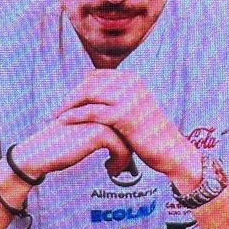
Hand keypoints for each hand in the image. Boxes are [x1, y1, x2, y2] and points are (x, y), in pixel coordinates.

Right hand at [12, 117, 131, 180]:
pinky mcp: (98, 131)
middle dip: (130, 148)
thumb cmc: (61, 144)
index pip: (126, 119)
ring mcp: (100, 117)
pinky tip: (109, 169)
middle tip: (121, 164)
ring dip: (125, 158)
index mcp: (96, 102)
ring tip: (116, 167)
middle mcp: (100, 106)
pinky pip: (122, 149)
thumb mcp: (86, 130)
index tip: (124, 154)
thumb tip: (130, 137)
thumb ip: (104, 127)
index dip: (129, 139)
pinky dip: (119, 162)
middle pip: (131, 129)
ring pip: (129, 139)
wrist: (39, 152)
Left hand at [54, 69, 198, 184]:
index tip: (69, 100)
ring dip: (69, 105)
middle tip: (59, 108)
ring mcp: (128, 99)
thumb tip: (100, 92)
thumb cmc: (154, 135)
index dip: (80, 87)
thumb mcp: (138, 108)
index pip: (97, 76)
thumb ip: (122, 98)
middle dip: (71, 95)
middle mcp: (132, 84)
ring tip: (57, 115)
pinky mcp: (124, 115)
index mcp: (134, 80)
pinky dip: (75, 116)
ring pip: (88, 95)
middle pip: (90, 83)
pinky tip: (64, 121)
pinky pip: (92, 112)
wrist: (172, 152)